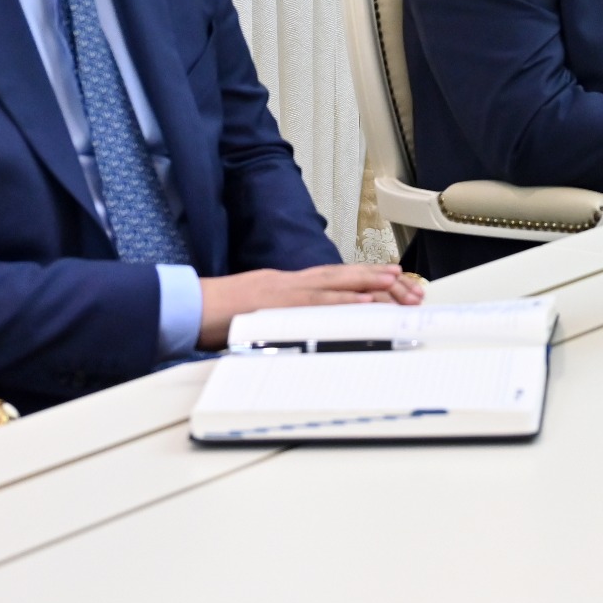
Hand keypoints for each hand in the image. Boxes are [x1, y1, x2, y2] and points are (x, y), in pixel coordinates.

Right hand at [197, 263, 422, 350]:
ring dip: (373, 286)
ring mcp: (289, 293)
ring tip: (401, 287)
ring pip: (339, 285)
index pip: (335, 278)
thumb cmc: (218, 313)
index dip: (366, 278)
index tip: (393, 279)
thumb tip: (301, 325)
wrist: (191, 307)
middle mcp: (293, 283)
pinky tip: (367, 302)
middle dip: (380, 281)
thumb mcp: (256, 309)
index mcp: (287, 284)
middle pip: (345, 278)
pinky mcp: (282, 306)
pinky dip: (346, 301)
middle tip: (410, 287)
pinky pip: (321, 304)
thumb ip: (281, 313)